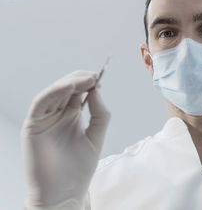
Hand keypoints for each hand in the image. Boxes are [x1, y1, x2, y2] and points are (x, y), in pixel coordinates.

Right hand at [21, 71, 110, 209]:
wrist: (65, 192)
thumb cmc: (79, 168)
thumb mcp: (96, 137)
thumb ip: (99, 114)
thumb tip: (97, 90)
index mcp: (72, 116)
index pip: (78, 92)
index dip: (88, 83)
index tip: (101, 77)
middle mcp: (57, 115)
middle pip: (66, 89)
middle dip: (80, 79)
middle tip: (94, 76)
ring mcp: (45, 119)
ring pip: (54, 92)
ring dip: (69, 82)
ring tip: (86, 79)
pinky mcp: (33, 125)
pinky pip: (41, 102)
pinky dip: (54, 92)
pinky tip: (70, 87)